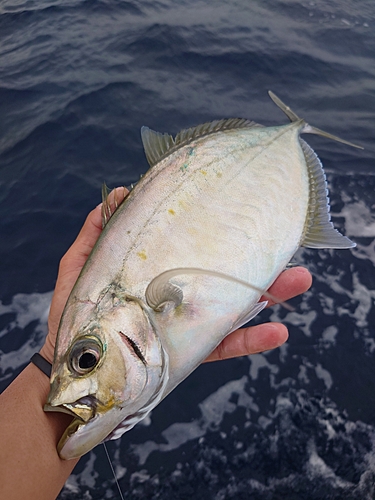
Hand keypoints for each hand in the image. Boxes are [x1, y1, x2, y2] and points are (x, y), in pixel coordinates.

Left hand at [40, 189, 311, 363]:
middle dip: (259, 261)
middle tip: (289, 245)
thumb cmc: (75, 311)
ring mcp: (186, 324)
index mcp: (161, 271)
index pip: (195, 249)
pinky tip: (278, 331)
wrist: (71, 364)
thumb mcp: (81, 264)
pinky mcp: (187, 354)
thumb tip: (118, 191)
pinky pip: (223, 347)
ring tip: (298, 280)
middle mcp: (179, 295)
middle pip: (224, 275)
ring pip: (234, 308)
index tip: (244, 214)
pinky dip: (251, 341)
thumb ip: (97, 231)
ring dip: (269, 295)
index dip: (219, 234)